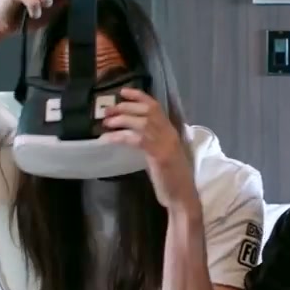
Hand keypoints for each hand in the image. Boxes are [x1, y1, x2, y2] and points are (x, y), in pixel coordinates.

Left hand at [101, 88, 196, 210]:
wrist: (182, 197)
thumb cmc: (171, 179)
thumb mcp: (161, 155)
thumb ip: (151, 143)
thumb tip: (130, 134)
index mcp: (170, 132)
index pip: (156, 106)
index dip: (139, 96)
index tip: (123, 91)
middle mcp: (169, 133)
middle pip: (147, 111)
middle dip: (125, 107)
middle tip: (107, 110)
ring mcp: (166, 143)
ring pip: (142, 122)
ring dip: (121, 119)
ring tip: (106, 123)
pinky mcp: (160, 155)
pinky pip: (137, 139)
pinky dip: (120, 137)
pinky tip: (107, 139)